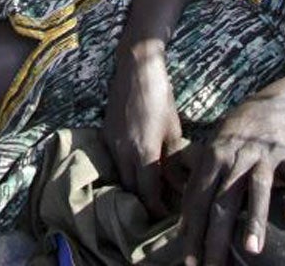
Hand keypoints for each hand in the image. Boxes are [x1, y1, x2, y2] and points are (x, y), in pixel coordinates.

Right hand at [107, 44, 187, 216]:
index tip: (167, 218)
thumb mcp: (173, 129)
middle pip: (130, 190)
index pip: (147, 194)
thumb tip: (179, 185)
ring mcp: (110, 142)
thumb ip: (174, 160)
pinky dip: (124, 172)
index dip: (156, 210)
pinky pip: (113, 162)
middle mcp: (122, 151)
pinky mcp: (105, 133)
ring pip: (120, 177)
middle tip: (159, 210)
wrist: (135, 66)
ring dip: (132, 188)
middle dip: (143, 204)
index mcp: (142, 151)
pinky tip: (136, 171)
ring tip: (148, 194)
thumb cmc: (160, 95)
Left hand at [175, 94, 284, 263]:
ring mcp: (264, 156)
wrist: (273, 107)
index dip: (192, 230)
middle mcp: (236, 157)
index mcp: (212, 159)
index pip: (198, 199)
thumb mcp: (212, 152)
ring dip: (253, 220)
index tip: (190, 260)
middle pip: (223, 200)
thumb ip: (200, 185)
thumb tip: (183, 226)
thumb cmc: (236, 139)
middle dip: (216, 236)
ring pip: (257, 189)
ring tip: (250, 250)